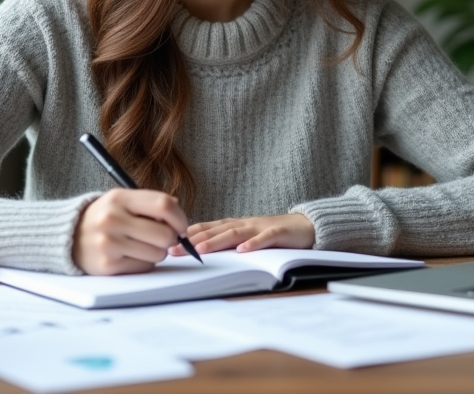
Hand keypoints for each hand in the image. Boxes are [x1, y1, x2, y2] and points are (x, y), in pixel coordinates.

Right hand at [72, 189, 189, 274]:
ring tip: (143, 245)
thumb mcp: (121, 201)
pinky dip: (144, 263)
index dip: (180, 217)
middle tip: (164, 238)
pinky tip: (131, 255)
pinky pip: (144, 267)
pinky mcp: (108, 266)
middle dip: (171, 238)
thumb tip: (179, 213)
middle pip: (165, 234)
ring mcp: (109, 243)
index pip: (164, 205)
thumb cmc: (103, 217)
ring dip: (157, 252)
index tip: (182, 226)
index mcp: (119, 198)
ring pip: (158, 253)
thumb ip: (150, 203)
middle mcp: (113, 219)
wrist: (68, 236)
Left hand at [169, 213, 314, 255]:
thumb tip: (201, 251)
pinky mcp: (278, 234)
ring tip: (201, 249)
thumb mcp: (247, 236)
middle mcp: (244, 224)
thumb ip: (227, 241)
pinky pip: (265, 239)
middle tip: (175, 249)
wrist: (305, 226)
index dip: (188, 235)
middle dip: (194, 240)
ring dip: (217, 241)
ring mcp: (260, 227)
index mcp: (235, 225)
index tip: (168, 243)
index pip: (207, 228)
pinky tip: (243, 250)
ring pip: (235, 233)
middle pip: (216, 231)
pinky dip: (254, 244)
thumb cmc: (273, 233)